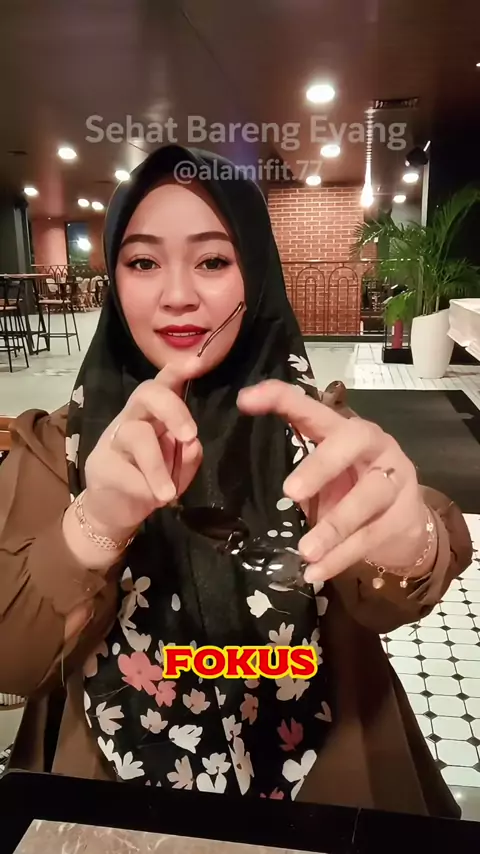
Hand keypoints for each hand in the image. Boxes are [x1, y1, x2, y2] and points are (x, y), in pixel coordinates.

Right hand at [80, 357, 203, 543]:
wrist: (112, 512)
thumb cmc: (151, 484)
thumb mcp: (178, 471)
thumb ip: (188, 458)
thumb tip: (193, 445)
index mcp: (153, 415)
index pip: (163, 384)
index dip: (178, 372)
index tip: (196, 364)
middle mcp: (132, 418)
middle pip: (146, 393)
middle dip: (172, 408)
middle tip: (190, 435)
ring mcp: (113, 440)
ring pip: (137, 435)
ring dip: (157, 467)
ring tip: (169, 495)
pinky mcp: (100, 466)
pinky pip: (125, 472)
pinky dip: (145, 489)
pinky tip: (151, 502)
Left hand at [237, 380, 431, 583]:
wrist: (406, 522)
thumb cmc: (351, 489)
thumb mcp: (322, 475)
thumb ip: (295, 471)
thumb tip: (243, 483)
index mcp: (344, 429)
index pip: (311, 407)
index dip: (280, 399)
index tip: (245, 400)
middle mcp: (373, 445)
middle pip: (352, 441)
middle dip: (321, 465)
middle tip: (290, 493)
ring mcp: (394, 479)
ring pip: (367, 497)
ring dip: (334, 526)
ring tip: (306, 551)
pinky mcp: (402, 516)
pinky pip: (370, 538)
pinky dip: (340, 558)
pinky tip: (316, 572)